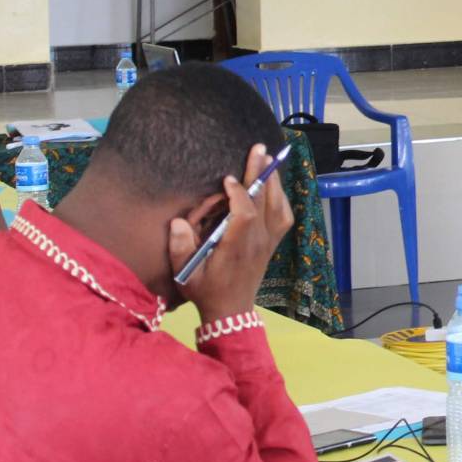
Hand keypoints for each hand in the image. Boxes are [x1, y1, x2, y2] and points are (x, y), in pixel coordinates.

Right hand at [169, 144, 294, 323]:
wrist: (231, 312)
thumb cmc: (205, 290)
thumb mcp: (185, 274)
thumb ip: (179, 248)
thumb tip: (178, 222)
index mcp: (236, 248)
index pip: (245, 215)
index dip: (239, 194)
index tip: (228, 179)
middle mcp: (257, 243)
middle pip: (264, 204)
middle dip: (260, 175)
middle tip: (258, 149)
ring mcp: (268, 243)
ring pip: (278, 208)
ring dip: (273, 183)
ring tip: (267, 160)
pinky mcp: (273, 244)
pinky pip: (284, 217)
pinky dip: (281, 199)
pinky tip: (273, 186)